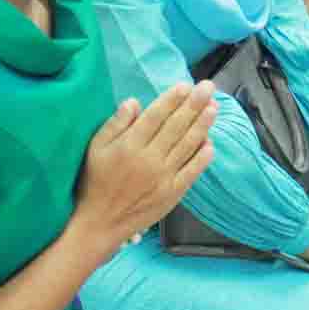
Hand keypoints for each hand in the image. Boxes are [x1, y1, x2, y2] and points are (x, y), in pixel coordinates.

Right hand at [76, 83, 217, 248]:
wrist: (100, 223)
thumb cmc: (95, 182)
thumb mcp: (95, 148)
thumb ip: (115, 124)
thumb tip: (134, 102)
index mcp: (129, 145)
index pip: (156, 116)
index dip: (172, 99)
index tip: (186, 85)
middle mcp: (149, 159)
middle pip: (176, 127)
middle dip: (194, 105)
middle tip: (208, 87)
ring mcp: (164, 177)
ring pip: (188, 145)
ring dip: (203, 125)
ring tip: (214, 108)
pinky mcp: (172, 193)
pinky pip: (192, 171)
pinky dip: (202, 157)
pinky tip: (210, 143)